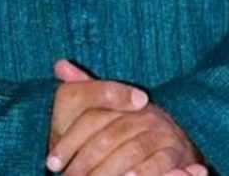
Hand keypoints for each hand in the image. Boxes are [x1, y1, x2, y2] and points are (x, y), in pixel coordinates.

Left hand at [47, 60, 205, 175]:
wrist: (174, 143)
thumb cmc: (131, 130)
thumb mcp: (108, 110)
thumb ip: (86, 89)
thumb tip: (60, 64)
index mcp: (125, 101)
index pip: (91, 118)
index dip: (69, 141)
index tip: (52, 163)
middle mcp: (145, 113)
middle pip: (109, 136)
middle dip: (86, 161)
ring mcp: (162, 131)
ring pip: (132, 150)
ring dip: (109, 170)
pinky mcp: (176, 151)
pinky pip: (158, 162)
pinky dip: (142, 173)